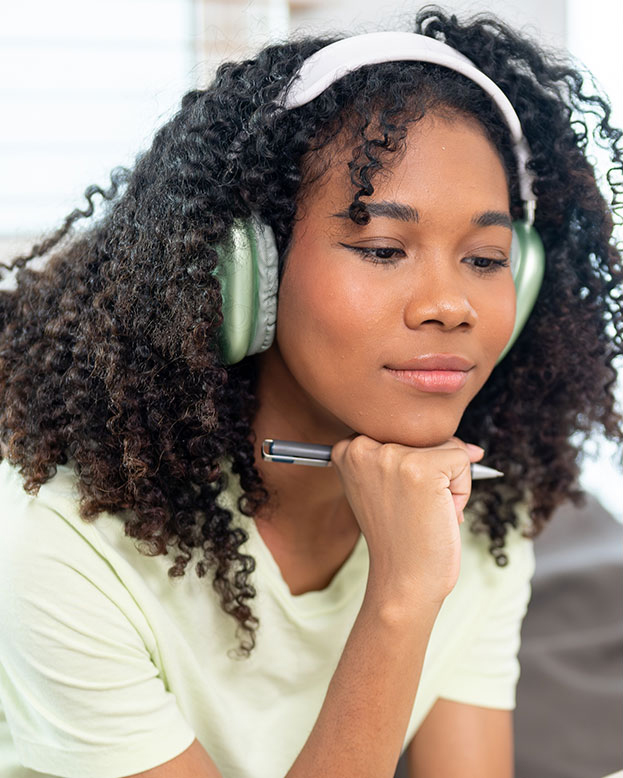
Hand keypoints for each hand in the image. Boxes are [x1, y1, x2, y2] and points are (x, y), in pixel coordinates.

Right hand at [331, 435, 484, 604]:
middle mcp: (362, 446)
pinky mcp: (423, 468)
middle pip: (425, 435)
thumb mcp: (392, 486)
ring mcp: (391, 456)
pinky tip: (440, 514)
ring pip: (446, 448)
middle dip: (433, 473)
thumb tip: (474, 450)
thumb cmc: (401, 538)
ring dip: (449, 483)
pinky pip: (463, 461)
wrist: (403, 581)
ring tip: (425, 512)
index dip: (413, 466)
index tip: (398, 498)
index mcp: (347, 449)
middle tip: (412, 509)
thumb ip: (421, 455)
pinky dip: (462, 492)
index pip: (402, 431)